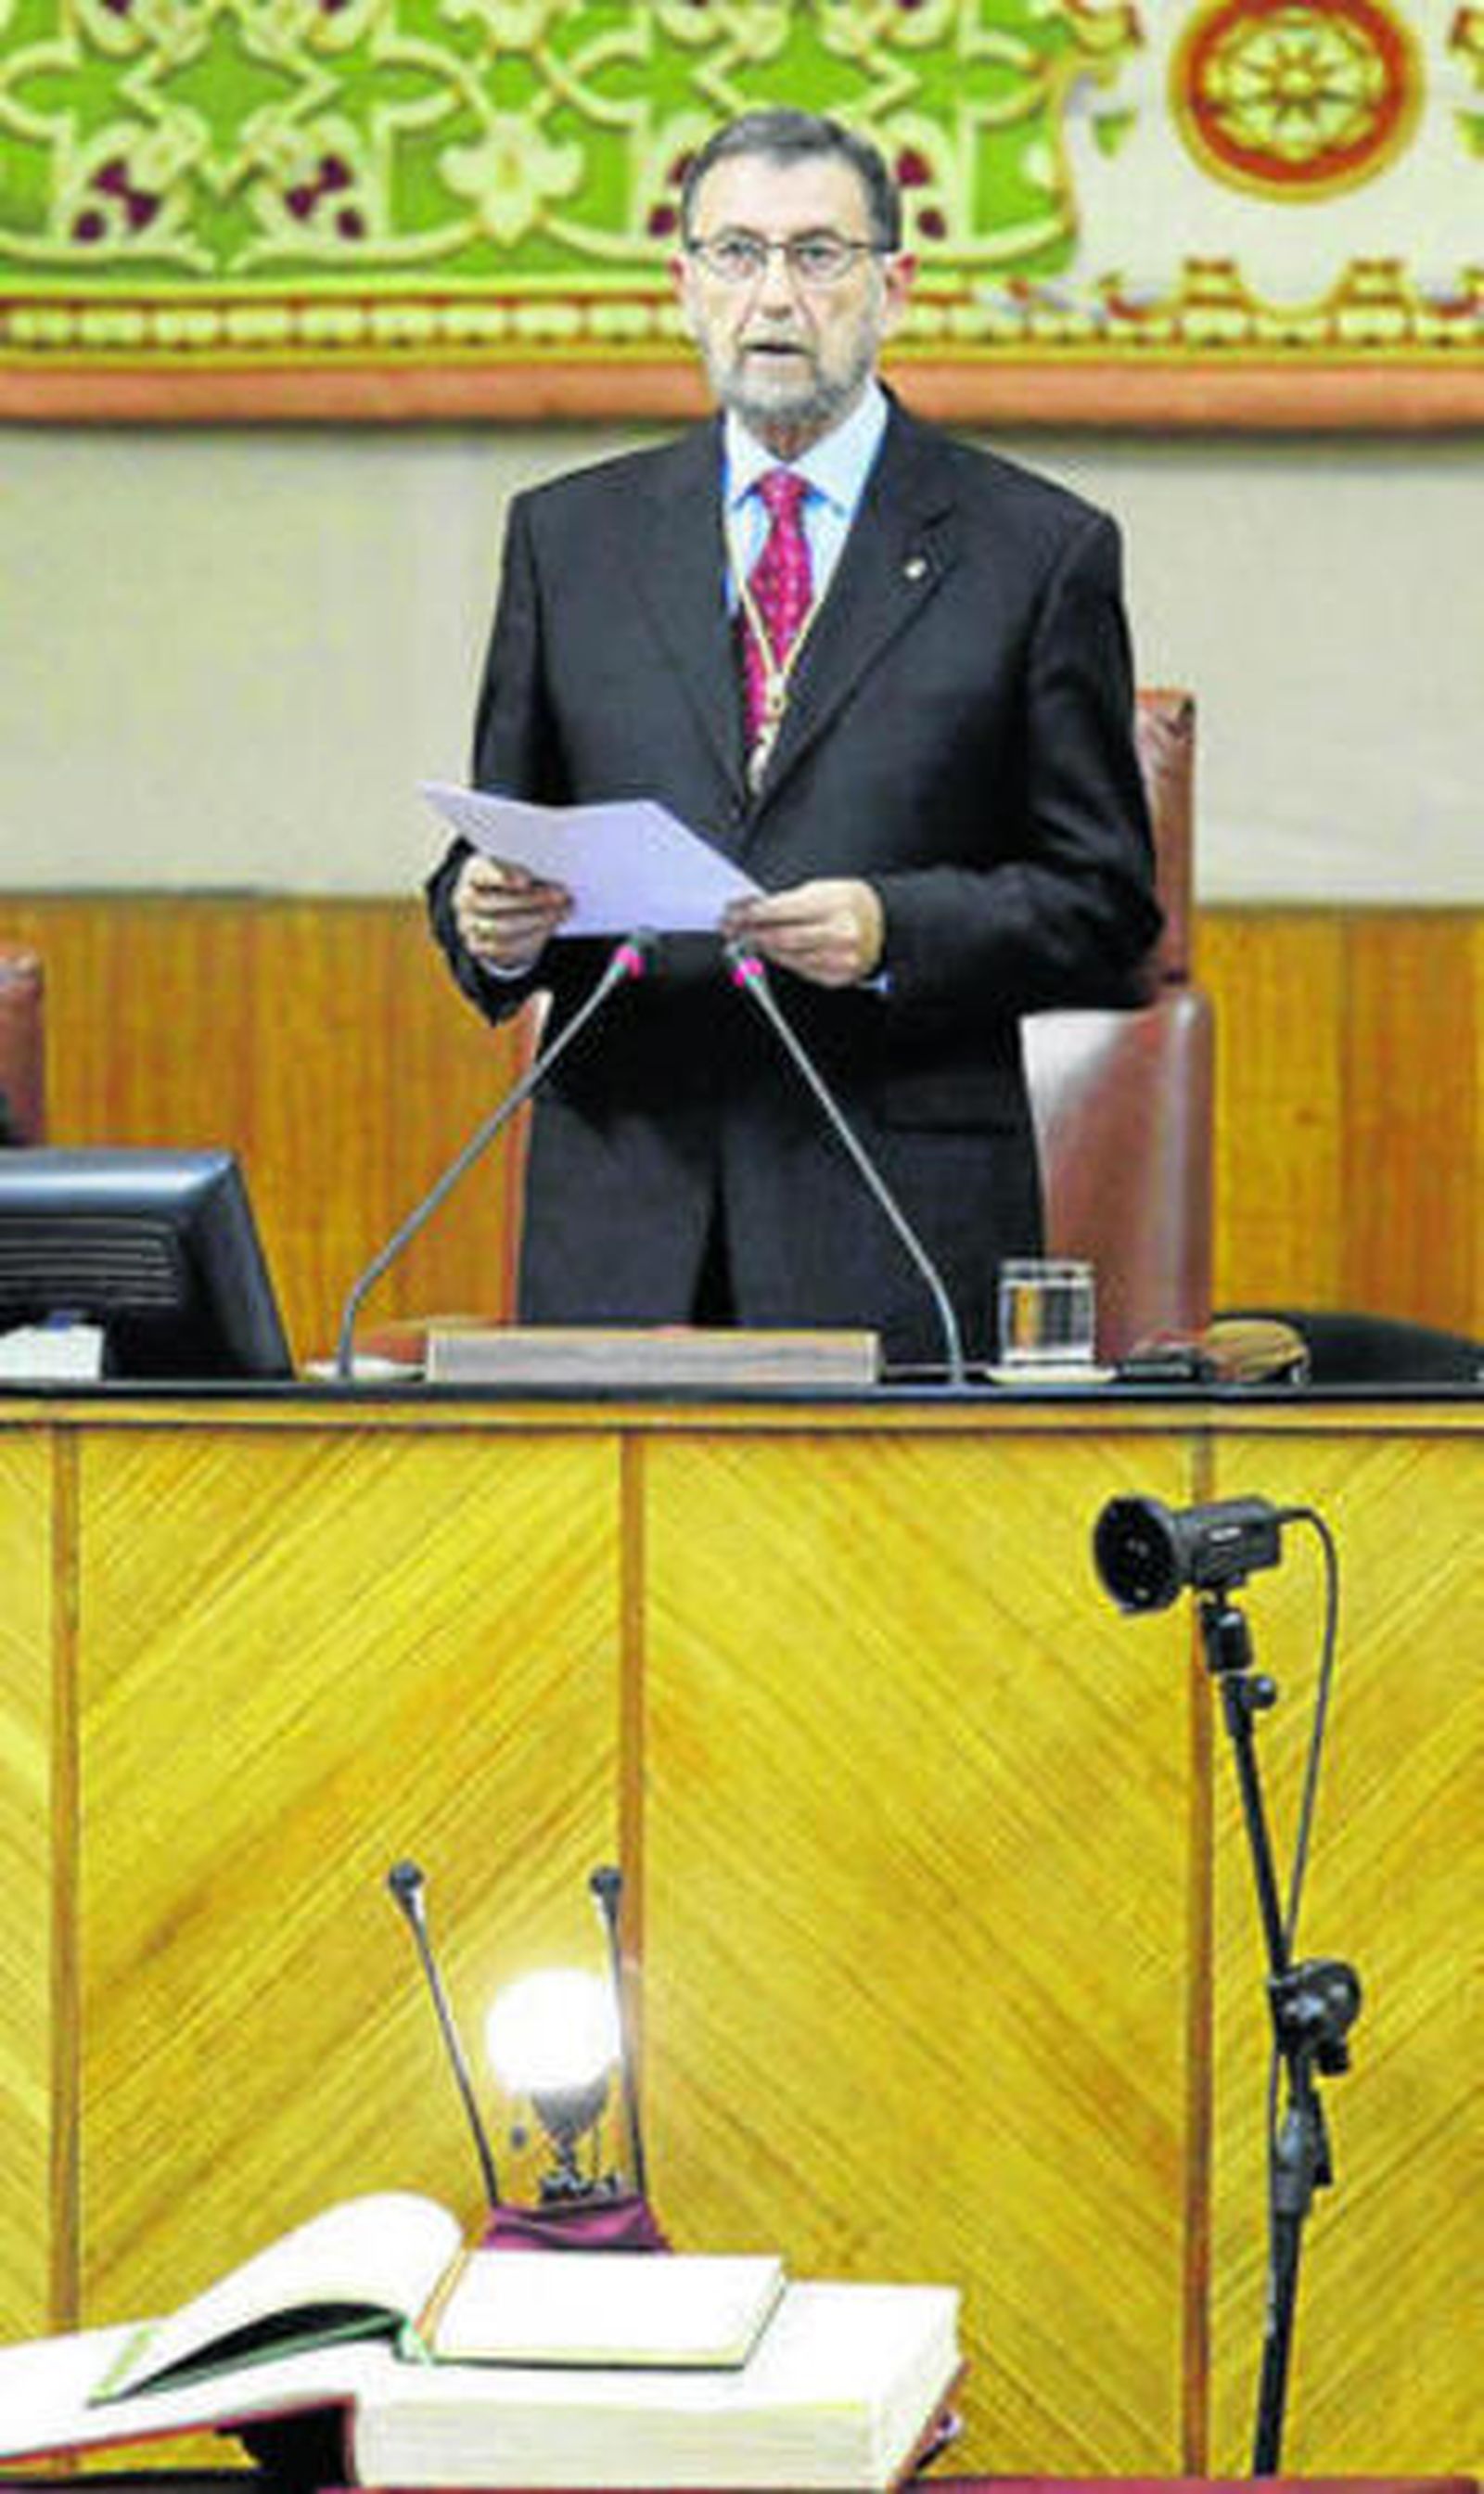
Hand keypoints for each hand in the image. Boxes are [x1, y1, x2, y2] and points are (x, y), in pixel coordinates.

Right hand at [452, 852, 570, 970]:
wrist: (494, 909)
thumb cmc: (513, 881)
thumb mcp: (518, 869)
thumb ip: (531, 871)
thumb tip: (558, 881)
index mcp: (473, 872)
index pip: (483, 872)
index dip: (503, 876)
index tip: (527, 881)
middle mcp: (464, 898)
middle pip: (494, 902)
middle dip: (531, 901)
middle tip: (561, 897)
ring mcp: (468, 924)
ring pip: (500, 927)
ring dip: (536, 921)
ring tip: (561, 913)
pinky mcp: (477, 946)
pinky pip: (502, 948)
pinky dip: (529, 939)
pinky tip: (549, 930)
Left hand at [722, 879, 884, 988]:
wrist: (882, 924)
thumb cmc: (847, 903)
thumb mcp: (820, 889)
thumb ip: (786, 901)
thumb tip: (750, 909)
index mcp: (834, 904)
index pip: (781, 911)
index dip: (752, 914)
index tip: (733, 914)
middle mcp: (839, 933)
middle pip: (782, 938)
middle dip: (753, 933)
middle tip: (734, 929)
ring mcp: (840, 958)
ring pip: (788, 957)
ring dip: (765, 949)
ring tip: (751, 939)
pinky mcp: (838, 976)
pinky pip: (801, 971)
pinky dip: (784, 961)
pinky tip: (775, 952)